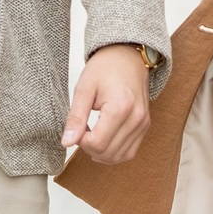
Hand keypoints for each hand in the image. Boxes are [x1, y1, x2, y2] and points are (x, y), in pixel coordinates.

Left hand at [62, 44, 152, 164]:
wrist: (127, 57)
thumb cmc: (105, 67)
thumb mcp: (84, 89)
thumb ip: (75, 118)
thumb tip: (67, 142)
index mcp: (120, 107)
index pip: (97, 143)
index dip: (81, 141)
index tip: (77, 128)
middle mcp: (136, 118)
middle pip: (108, 153)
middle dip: (90, 147)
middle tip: (83, 131)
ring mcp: (143, 124)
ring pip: (119, 157)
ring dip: (101, 153)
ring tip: (93, 135)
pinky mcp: (145, 127)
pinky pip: (129, 152)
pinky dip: (114, 152)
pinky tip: (104, 139)